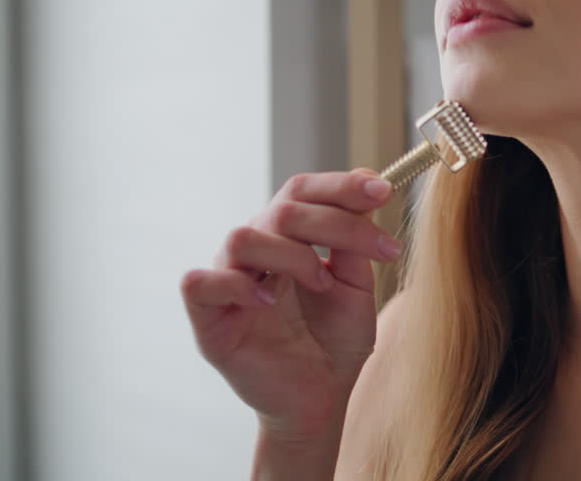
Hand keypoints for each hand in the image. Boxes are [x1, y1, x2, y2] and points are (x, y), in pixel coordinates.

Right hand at [180, 169, 401, 437]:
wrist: (322, 398)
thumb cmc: (335, 341)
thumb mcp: (356, 285)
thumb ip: (354, 241)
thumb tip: (367, 183)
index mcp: (288, 238)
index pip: (303, 192)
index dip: (340, 185)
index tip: (382, 191)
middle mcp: (256, 251)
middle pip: (282, 209)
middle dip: (336, 222)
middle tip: (380, 249)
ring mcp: (229, 281)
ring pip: (242, 237)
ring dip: (292, 255)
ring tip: (323, 284)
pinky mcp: (208, 319)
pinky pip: (198, 282)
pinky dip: (235, 286)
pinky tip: (268, 303)